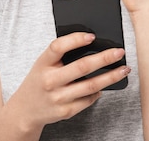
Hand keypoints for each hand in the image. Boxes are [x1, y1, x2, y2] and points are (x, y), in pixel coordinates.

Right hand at [6, 32, 130, 130]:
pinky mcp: (65, 111)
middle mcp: (49, 80)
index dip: (75, 39)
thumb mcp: (43, 64)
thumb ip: (61, 54)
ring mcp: (57, 98)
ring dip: (111, 77)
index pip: (58, 47)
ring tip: (123, 69)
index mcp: (42, 63)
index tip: (92, 36)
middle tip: (119, 52)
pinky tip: (105, 85)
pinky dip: (99, 92)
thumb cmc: (39, 81)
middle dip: (105, 58)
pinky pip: (88, 100)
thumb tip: (92, 43)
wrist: (25, 110)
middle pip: (82, 67)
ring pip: (91, 85)